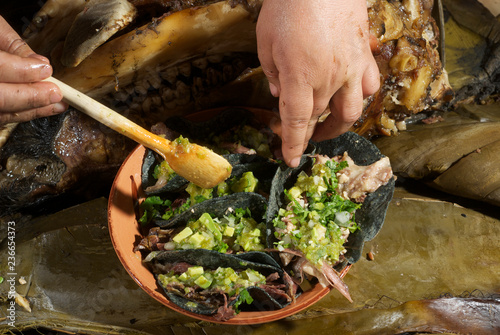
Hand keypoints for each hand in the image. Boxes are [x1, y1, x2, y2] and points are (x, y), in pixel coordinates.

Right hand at [0, 16, 66, 123]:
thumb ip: (12, 44)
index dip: (23, 71)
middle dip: (31, 97)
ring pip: (1, 113)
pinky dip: (21, 113)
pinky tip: (40, 108)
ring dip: (31, 110)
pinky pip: (0, 117)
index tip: (46, 68)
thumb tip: (38, 61)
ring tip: (56, 104)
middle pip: (0, 98)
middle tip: (55, 93)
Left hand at [256, 0, 379, 166]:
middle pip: (318, 117)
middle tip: (296, 136)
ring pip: (351, 110)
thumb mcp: (265, 41)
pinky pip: (369, 85)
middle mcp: (329, 77)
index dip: (293, 143)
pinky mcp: (364, 54)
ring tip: (327, 128)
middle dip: (306, 132)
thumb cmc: (287, 6)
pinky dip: (359, 97)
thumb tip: (280, 94)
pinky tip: (350, 95)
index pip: (297, 121)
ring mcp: (351, 67)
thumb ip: (274, 73)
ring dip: (338, 125)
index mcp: (301, 76)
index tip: (290, 159)